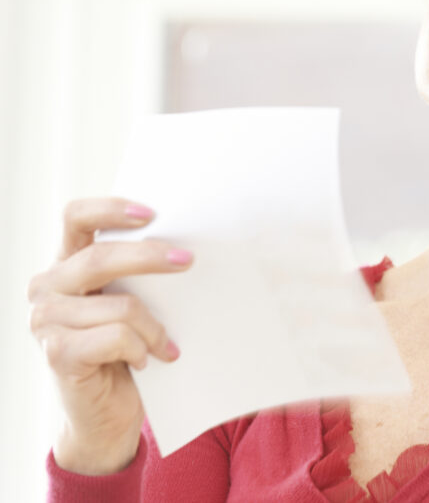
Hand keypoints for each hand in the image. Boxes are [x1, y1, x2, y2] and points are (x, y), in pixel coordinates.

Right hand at [27, 198, 190, 474]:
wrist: (107, 413)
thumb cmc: (126, 349)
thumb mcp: (132, 302)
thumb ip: (137, 276)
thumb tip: (185, 248)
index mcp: (65, 264)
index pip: (75, 217)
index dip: (111, 209)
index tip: (152, 213)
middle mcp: (47, 287)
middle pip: (99, 257)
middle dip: (151, 257)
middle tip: (189, 261)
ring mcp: (46, 321)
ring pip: (120, 305)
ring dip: (155, 326)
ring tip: (166, 344)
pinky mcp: (57, 354)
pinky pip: (116, 338)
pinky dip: (141, 348)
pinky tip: (146, 361)